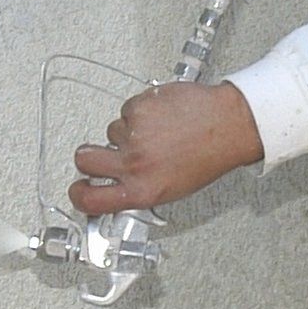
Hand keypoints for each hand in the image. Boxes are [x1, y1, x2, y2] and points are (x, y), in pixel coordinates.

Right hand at [70, 81, 263, 214]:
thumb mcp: (174, 189)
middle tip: (107, 152)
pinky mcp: (138, 108)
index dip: (79, 194)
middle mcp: (134, 164)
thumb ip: (141, 189)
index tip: (78, 189)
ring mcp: (134, 134)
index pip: (90, 200)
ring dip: (129, 131)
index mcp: (142, 190)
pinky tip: (164, 116)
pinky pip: (128, 110)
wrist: (229, 125)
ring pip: (111, 131)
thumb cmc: (209, 157)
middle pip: (84, 158)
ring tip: (159, 132)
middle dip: (89, 155)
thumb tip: (117, 190)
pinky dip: (142, 111)